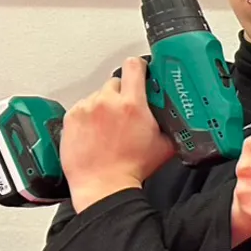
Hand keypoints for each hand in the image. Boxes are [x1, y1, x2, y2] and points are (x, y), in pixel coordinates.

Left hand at [60, 56, 173, 211]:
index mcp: (133, 105)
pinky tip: (96, 131)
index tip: (141, 71)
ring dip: (105, 105)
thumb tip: (178, 116)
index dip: (139, 67)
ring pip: (98, 96)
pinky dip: (89, 116)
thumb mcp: (165, 145)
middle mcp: (108, 102)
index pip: (134, 66)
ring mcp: (87, 109)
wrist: (103, 185)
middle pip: (116, 82)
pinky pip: (83, 107)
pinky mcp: (72, 118)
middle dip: (123, 93)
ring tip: (109, 126)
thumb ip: (171, 124)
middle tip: (126, 111)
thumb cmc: (132, 168)